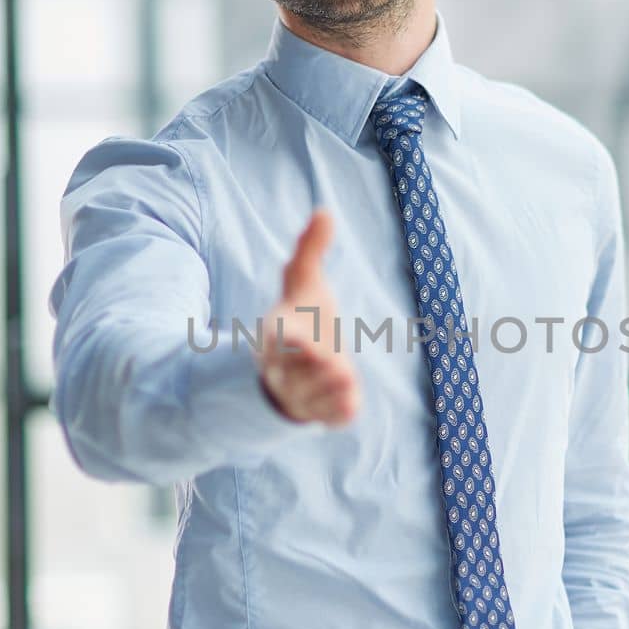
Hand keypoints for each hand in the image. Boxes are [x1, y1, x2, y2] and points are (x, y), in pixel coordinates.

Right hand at [258, 209, 360, 426]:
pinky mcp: (322, 414)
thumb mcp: (304, 283)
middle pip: (297, 372)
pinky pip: (332, 417)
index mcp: (278, 335)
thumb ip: (310, 250)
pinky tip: (351, 401)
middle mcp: (284, 369)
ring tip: (343, 374)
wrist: (298, 367)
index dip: (290, 341)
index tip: (302, 339)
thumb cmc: (302, 318)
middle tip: (331, 359)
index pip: (279, 340)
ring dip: (332, 386)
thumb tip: (324, 211)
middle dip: (316, 366)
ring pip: (314, 396)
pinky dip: (342, 411)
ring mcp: (301, 394)